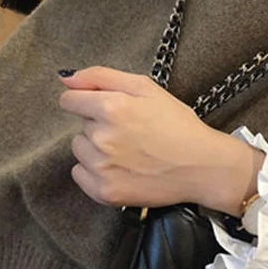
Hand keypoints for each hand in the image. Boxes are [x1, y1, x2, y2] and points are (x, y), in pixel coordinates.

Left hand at [58, 67, 263, 214]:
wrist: (202, 166)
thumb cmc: (178, 125)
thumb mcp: (146, 88)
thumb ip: (101, 77)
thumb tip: (65, 80)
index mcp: (111, 108)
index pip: (70, 101)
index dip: (87, 102)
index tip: (105, 110)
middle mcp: (102, 138)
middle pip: (81, 126)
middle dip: (100, 126)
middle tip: (132, 133)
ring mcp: (102, 167)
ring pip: (79, 150)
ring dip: (96, 149)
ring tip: (128, 152)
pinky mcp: (105, 191)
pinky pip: (80, 175)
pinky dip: (95, 172)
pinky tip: (121, 169)